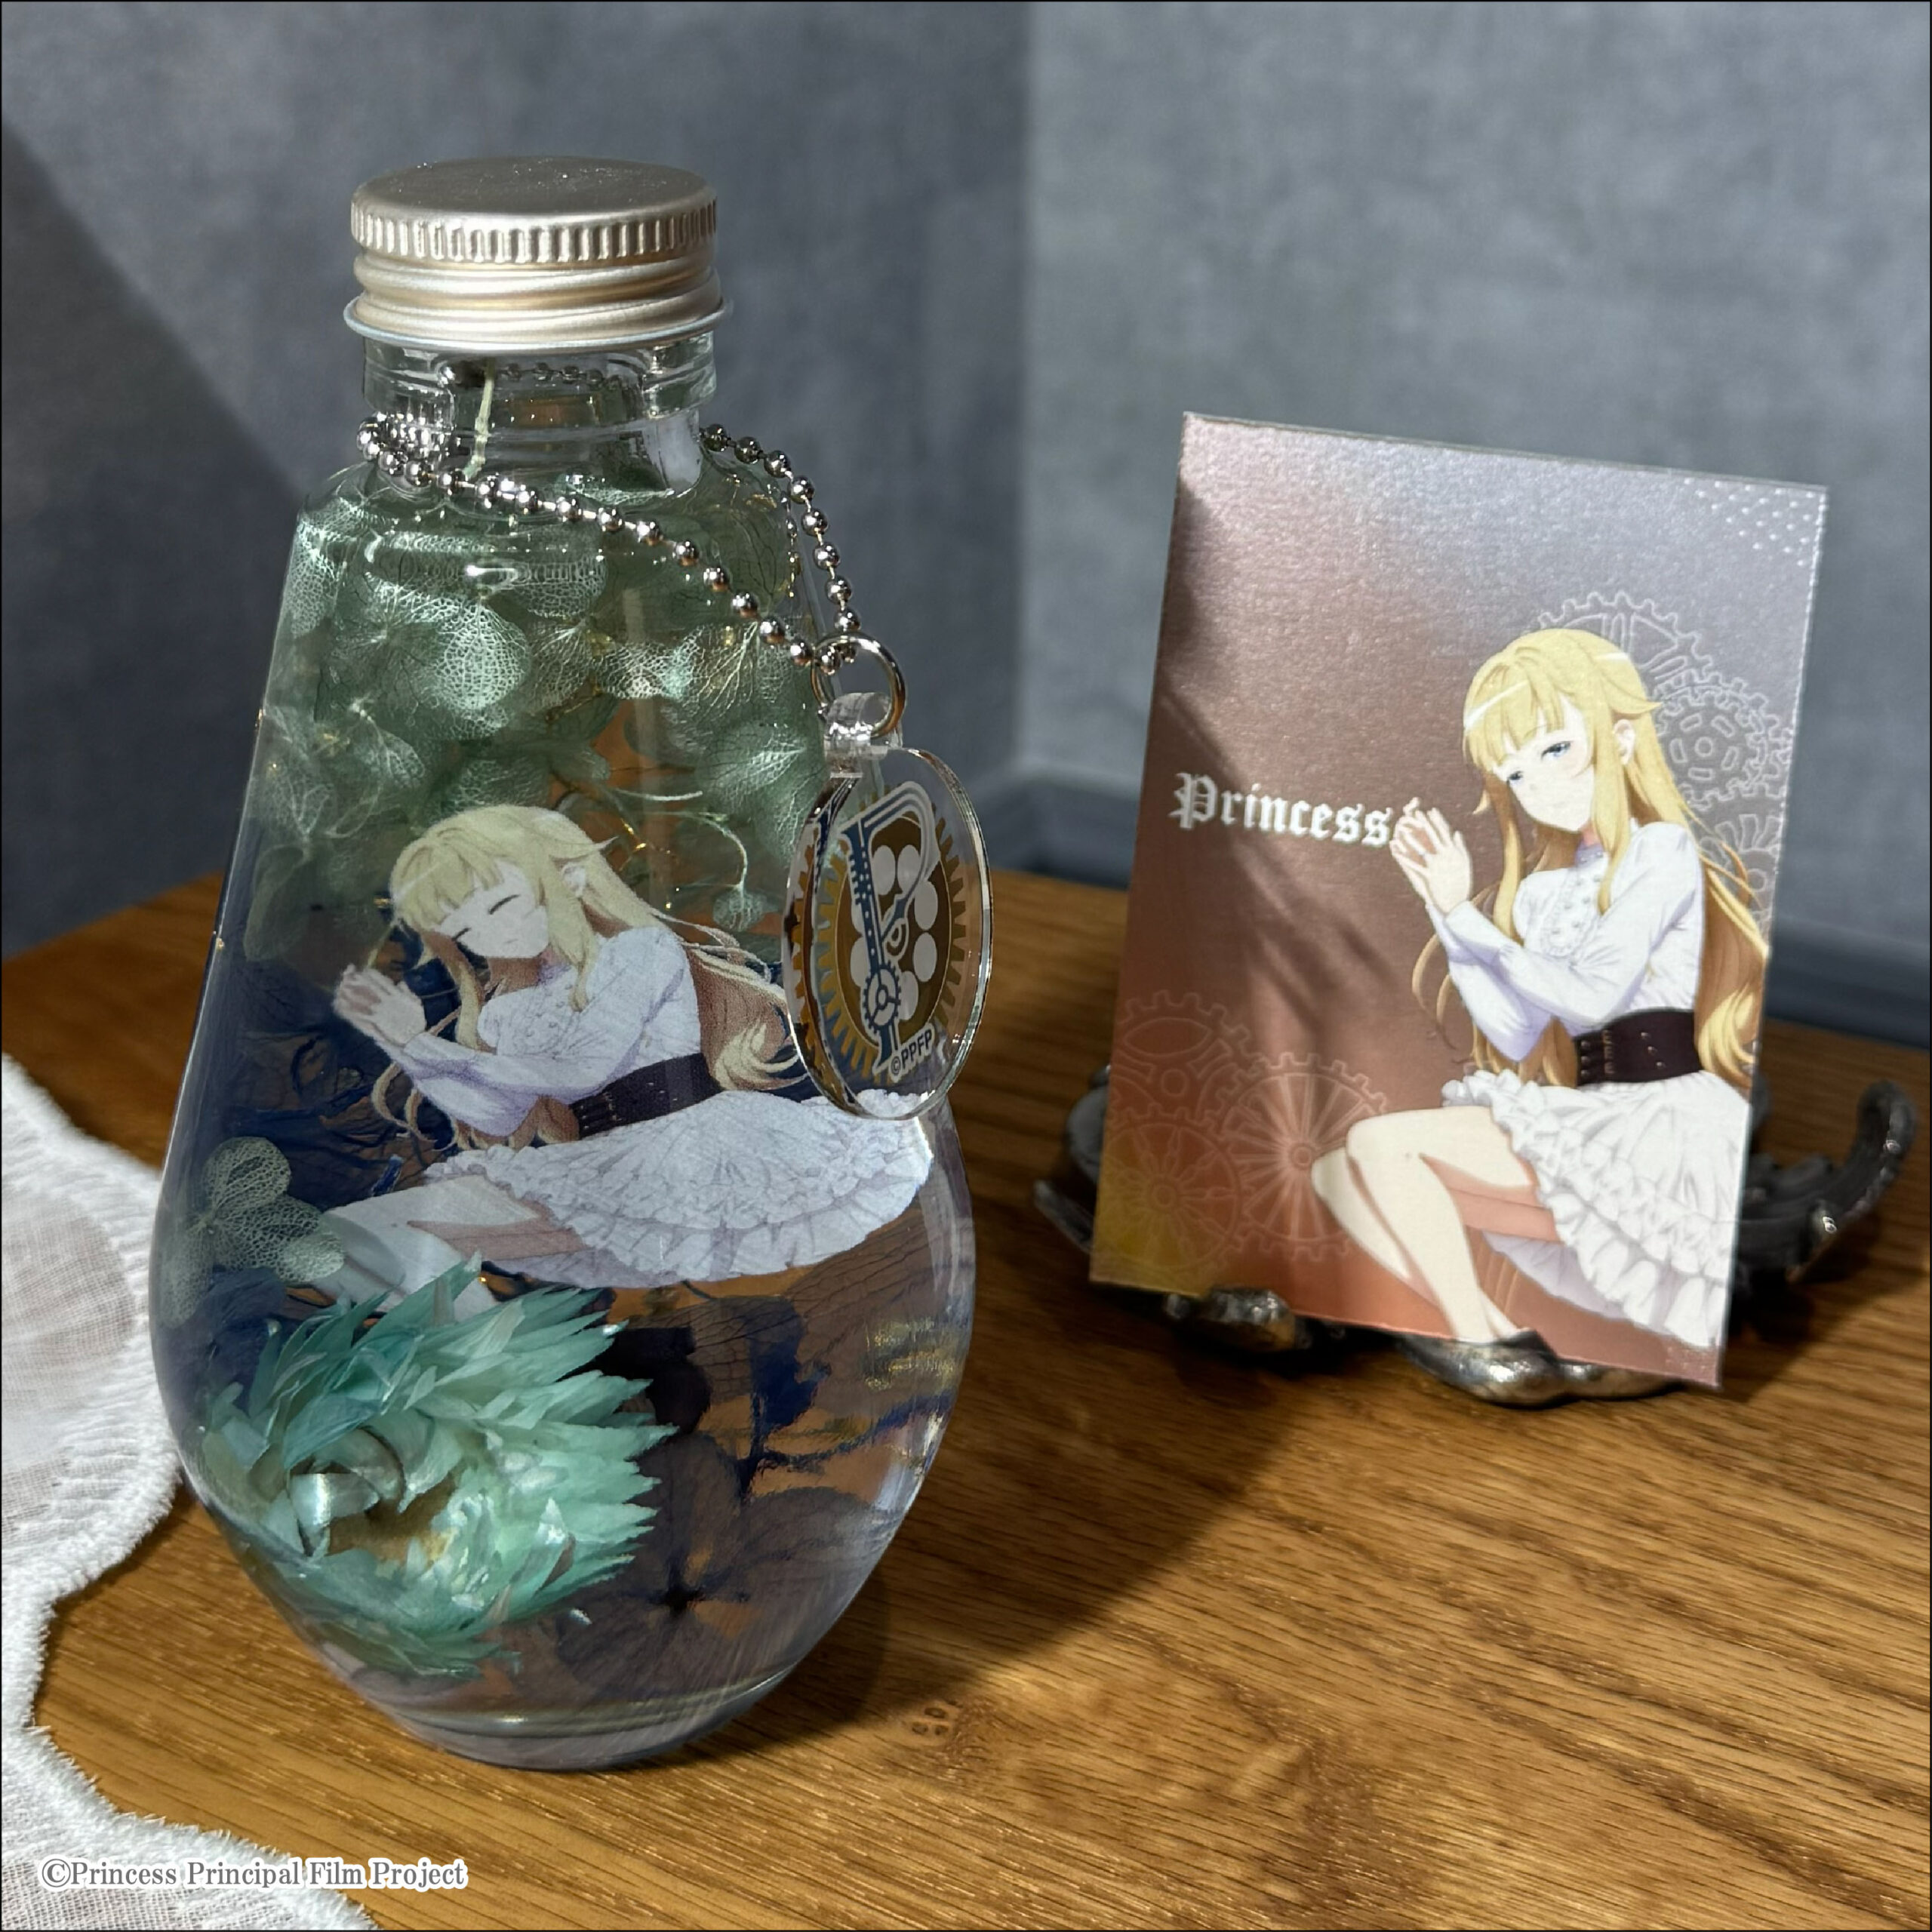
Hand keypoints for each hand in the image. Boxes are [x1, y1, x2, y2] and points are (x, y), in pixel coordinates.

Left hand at [334, 965, 427, 1048]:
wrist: (414, 1039)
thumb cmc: (417, 1021)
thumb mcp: (416, 1003)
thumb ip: (407, 992)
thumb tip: (400, 982)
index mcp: (397, 995)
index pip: (382, 981)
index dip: (371, 974)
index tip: (364, 970)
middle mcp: (387, 1000)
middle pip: (370, 987)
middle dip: (360, 980)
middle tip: (350, 975)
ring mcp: (380, 1011)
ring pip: (363, 999)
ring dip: (352, 993)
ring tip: (342, 988)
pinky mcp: (376, 1021)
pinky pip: (361, 1014)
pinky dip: (351, 1010)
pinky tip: (343, 1007)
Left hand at [1391, 799, 1472, 913]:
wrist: (1458, 903)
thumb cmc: (1462, 882)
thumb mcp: (1465, 862)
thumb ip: (1460, 846)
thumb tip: (1456, 832)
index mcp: (1454, 852)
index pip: (1445, 833)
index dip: (1437, 821)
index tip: (1431, 810)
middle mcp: (1446, 857)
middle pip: (1433, 837)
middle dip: (1425, 824)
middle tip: (1417, 813)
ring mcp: (1437, 866)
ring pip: (1422, 850)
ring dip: (1412, 841)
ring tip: (1403, 831)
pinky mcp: (1429, 876)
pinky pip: (1415, 866)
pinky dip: (1405, 859)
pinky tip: (1397, 853)